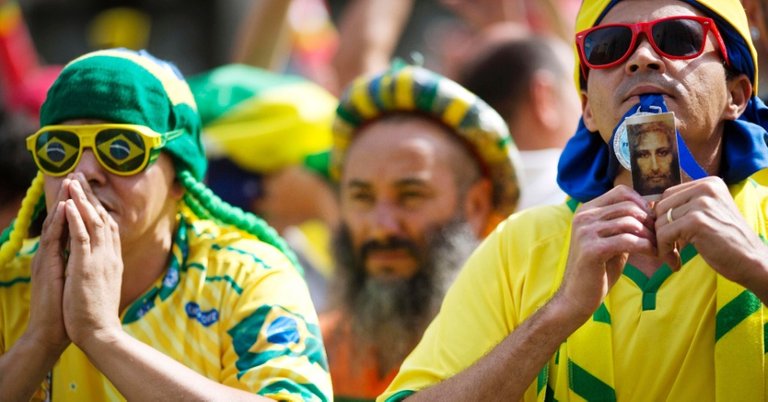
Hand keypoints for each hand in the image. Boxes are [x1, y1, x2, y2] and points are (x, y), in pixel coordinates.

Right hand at [25, 181, 72, 353]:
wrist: (53, 333)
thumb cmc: (68, 309)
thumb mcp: (76, 281)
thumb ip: (79, 264)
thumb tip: (90, 253)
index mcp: (61, 257)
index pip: (70, 226)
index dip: (77, 207)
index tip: (85, 188)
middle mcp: (53, 255)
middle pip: (61, 220)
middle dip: (70, 197)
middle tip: (75, 174)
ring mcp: (48, 260)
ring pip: (56, 225)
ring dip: (63, 203)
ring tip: (69, 183)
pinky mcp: (47, 268)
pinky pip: (53, 240)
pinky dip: (59, 223)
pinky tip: (65, 209)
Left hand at [60, 175, 123, 348]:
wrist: (100, 331)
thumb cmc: (98, 314)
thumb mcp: (104, 286)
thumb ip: (103, 270)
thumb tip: (101, 263)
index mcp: (113, 260)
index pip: (109, 227)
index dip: (99, 208)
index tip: (89, 194)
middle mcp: (110, 255)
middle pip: (103, 218)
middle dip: (91, 196)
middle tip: (81, 177)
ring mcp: (100, 259)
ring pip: (93, 221)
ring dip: (82, 200)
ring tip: (74, 182)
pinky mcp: (87, 265)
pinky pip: (82, 235)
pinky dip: (76, 218)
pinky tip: (70, 204)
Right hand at [555, 185, 656, 319]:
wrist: (576, 297)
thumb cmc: (597, 270)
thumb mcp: (610, 240)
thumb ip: (624, 224)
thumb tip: (652, 209)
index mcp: (587, 211)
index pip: (621, 192)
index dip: (642, 203)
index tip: (653, 220)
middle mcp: (584, 217)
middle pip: (629, 207)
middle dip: (650, 222)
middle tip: (662, 238)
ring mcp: (585, 232)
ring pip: (630, 223)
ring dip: (651, 236)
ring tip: (659, 248)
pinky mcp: (592, 249)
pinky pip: (628, 240)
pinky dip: (646, 246)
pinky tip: (653, 255)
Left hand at [654, 177, 767, 285]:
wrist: (753, 262)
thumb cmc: (728, 241)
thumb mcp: (709, 213)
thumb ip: (687, 205)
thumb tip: (651, 206)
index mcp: (709, 183)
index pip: (668, 195)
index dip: (664, 217)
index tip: (671, 236)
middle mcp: (706, 188)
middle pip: (661, 207)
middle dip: (661, 230)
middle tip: (670, 249)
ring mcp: (702, 204)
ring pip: (661, 222)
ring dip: (662, 244)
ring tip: (674, 257)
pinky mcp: (697, 222)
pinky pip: (664, 234)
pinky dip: (665, 251)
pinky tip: (675, 263)